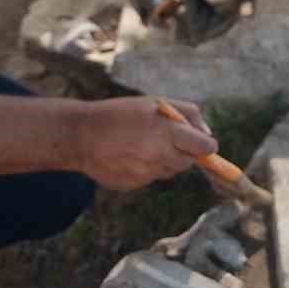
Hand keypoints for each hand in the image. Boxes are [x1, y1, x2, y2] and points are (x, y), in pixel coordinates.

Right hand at [75, 96, 215, 189]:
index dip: (206, 144)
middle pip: (188, 162)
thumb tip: (207, 135)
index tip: (201, 142)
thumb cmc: (121, 113)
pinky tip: (128, 155)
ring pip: (169, 171)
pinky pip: (150, 178)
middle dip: (183, 151)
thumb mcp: (155, 102)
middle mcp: (159, 156)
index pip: (205, 147)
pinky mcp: (134, 185)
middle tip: (165, 138)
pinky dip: (146, 168)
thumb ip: (188, 114)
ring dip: (164, 159)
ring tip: (142, 144)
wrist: (81, 135)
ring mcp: (146, 174)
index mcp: (167, 133)